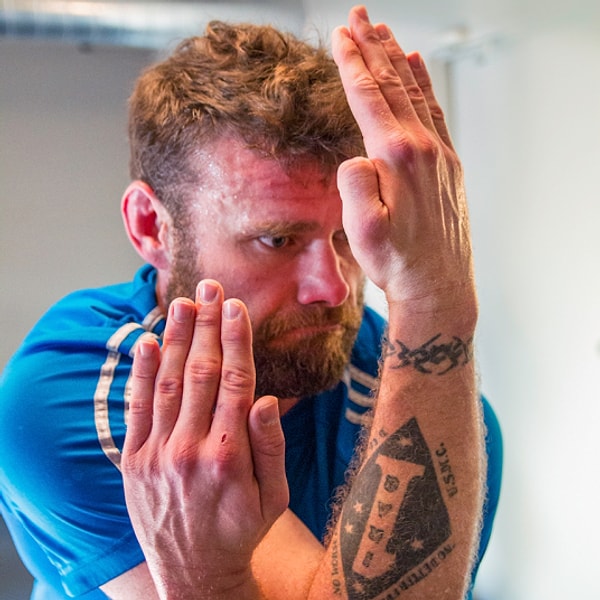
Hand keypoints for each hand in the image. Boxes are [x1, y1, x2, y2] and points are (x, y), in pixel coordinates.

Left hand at [121, 280, 287, 598]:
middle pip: (200, 372)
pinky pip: (136, 408)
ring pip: (166, 382)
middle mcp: (191, 449)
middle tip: (209, 288)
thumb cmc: (240, 531)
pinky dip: (139, 372)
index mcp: (230, 456)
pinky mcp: (134, 461)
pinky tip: (145, 341)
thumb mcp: (274, 499)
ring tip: (181, 303)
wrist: (192, 573)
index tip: (235, 307)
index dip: (235, 340)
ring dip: (174, 338)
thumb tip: (268, 399)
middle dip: (206, 325)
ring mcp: (158, 454)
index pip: (235, 382)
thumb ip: (272, 448)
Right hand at [332, 6, 475, 322]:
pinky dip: (423, 85)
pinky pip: (434, 112)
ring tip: (384, 31)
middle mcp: (423, 148)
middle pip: (392, 85)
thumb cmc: (396, 262)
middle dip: (373, 46)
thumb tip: (357, 156)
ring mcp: (440, 154)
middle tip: (359, 15)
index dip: (352, 63)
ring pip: (414, 93)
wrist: (437, 285)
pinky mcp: (448, 165)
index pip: (369, 98)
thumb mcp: (363, 232)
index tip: (341, 34)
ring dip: (397, 59)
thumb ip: (355, 187)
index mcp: (397, 158)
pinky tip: (417, 68)